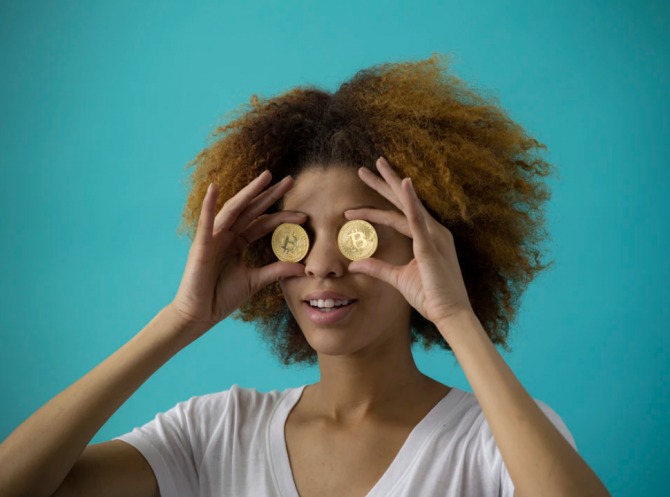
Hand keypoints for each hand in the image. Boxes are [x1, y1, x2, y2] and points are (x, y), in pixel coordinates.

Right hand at [170, 171, 306, 334]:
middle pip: (252, 210)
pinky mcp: (200, 246)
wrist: (199, 315)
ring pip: (233, 210)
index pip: (263, 223)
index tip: (304, 215)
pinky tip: (213, 189)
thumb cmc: (221, 297)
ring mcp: (213, 238)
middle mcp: (226, 235)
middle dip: (270, 194)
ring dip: (248, 192)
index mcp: (238, 242)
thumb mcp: (255, 281)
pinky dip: (208, 205)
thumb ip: (276, 271)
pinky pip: (205, 223)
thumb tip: (302, 267)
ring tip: (265, 177)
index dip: (283, 217)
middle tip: (290, 180)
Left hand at [344, 157, 473, 333]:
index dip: (376, 209)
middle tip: (364, 168)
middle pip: (402, 202)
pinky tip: (403, 183)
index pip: (398, 216)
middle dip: (383, 183)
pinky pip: (418, 220)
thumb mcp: (399, 278)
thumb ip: (378, 268)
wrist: (451, 315)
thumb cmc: (431, 297)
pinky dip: (411, 200)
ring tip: (374, 167)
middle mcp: (433, 231)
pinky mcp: (432, 246)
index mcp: (427, 237)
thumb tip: (355, 263)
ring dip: (390, 184)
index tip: (353, 207)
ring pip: (407, 204)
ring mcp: (434, 236)